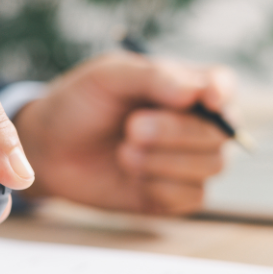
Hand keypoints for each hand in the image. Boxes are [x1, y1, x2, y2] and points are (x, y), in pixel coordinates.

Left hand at [13, 52, 233, 214]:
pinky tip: (132, 176)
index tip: (208, 99)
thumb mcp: (110, 76)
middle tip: (132, 128)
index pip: (222, 85)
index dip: (221, 93)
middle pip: (219, 132)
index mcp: (185, 85)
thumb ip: (154, 77)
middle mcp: (195, 123)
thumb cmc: (81, 103)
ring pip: (212, 166)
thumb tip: (195, 92)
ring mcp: (189, 162)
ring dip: (165, 161)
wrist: (50, 148)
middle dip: (176, 132)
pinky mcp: (175, 195)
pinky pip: (192, 197)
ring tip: (124, 152)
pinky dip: (161, 187)